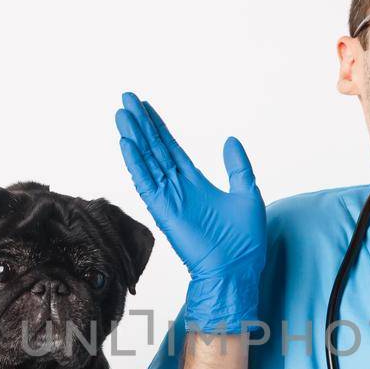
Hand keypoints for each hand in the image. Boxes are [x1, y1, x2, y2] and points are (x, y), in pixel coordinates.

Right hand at [115, 90, 266, 332]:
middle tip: (127, 100)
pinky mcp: (164, 211)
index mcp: (195, 183)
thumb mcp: (247, 193)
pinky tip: (126, 143)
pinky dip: (135, 163)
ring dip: (134, 137)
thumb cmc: (245, 240)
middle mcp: (177, 188)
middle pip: (154, 149)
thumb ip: (237, 167)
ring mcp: (168, 199)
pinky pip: (146, 183)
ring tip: (122, 114)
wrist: (238, 268)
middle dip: (141, 125)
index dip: (158, 127)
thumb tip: (230, 140)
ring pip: (147, 161)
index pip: (171, 148)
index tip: (146, 107)